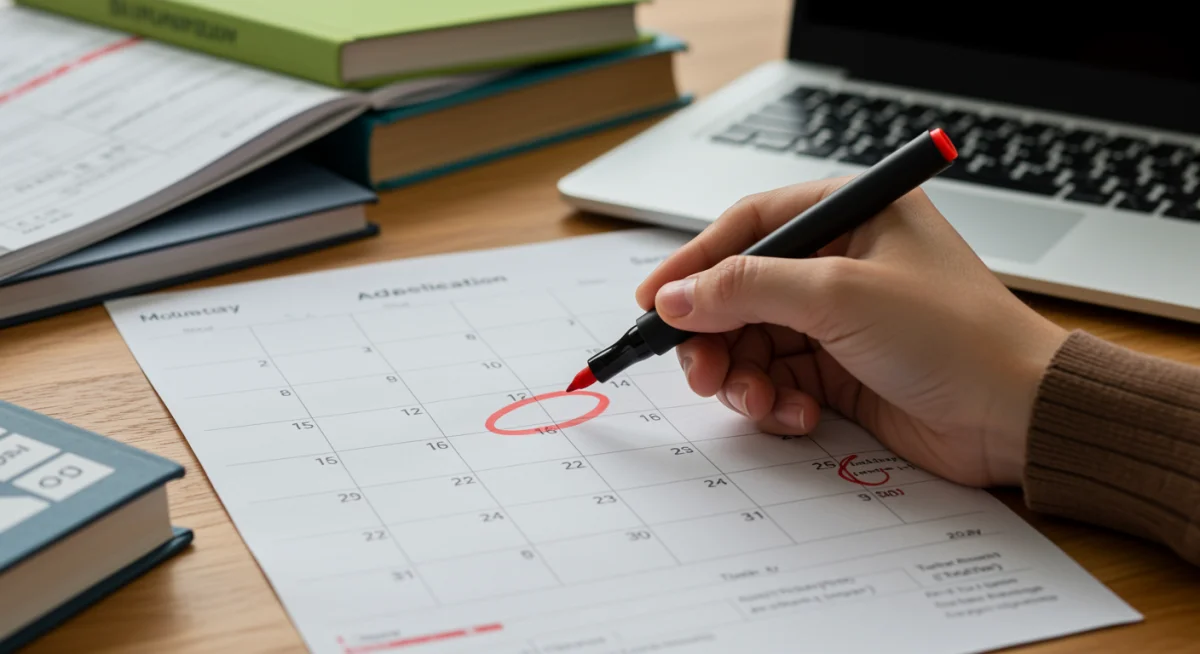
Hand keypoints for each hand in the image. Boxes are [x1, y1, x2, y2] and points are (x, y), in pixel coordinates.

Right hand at [635, 178, 1068, 486]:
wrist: (1017, 416)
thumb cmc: (953, 335)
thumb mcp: (838, 295)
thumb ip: (745, 289)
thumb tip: (675, 295)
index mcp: (846, 216)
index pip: (745, 227)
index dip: (693, 265)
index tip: (652, 301)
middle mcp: (837, 262)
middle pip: (738, 292)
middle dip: (714, 336)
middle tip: (702, 372)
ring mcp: (837, 319)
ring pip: (751, 342)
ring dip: (743, 376)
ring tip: (759, 402)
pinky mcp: (839, 370)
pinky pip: (777, 380)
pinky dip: (773, 401)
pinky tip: (796, 415)